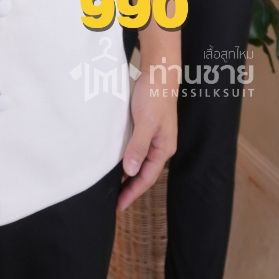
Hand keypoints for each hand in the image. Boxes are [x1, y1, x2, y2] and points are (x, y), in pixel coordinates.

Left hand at [117, 63, 177, 210]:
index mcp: (164, 148)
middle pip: (144, 173)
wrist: (158, 72)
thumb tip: (130, 171)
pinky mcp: (147, 127)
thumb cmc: (155, 95)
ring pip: (141, 161)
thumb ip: (138, 147)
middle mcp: (161, 145)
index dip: (132, 192)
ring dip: (129, 174)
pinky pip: (138, 149)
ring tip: (114, 185)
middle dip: (130, 187)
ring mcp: (155, 137)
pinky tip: (118, 160)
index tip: (118, 205)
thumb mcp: (145, 122)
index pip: (147, 178)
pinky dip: (128, 158)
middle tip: (113, 200)